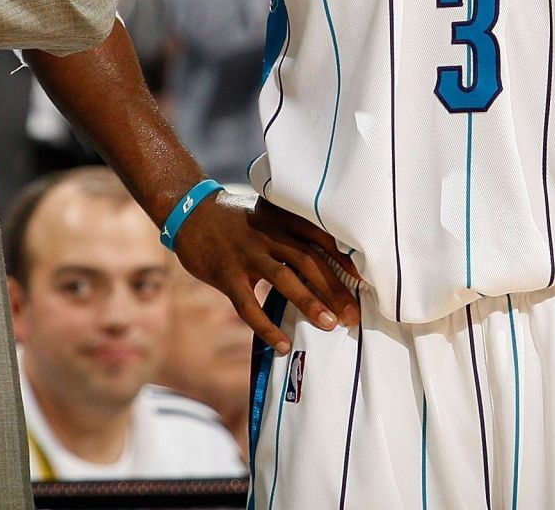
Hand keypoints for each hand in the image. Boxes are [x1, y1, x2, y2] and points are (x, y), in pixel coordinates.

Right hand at [170, 193, 361, 354]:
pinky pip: (249, 305)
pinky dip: (267, 326)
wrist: (189, 211)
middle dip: (334, 288)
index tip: (365, 282)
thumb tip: (328, 257)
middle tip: (354, 314)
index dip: (344, 260)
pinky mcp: (226, 274)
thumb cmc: (235, 218)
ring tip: (331, 326)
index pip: (320, 238)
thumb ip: (292, 231)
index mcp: (282, 218)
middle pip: (309, 260)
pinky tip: (283, 344)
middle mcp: (268, 233)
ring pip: (284, 279)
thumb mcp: (266, 214)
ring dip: (309, 303)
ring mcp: (246, 253)